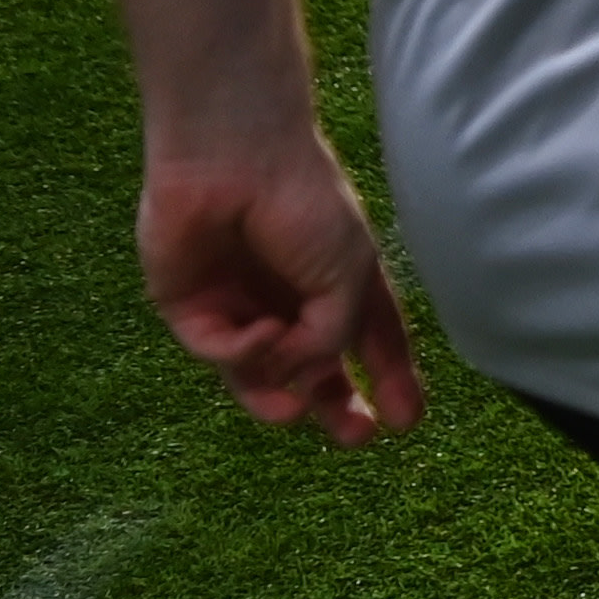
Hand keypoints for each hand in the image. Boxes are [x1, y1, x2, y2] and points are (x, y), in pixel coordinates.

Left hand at [139, 136, 424, 447]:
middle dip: (333, 404)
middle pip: (312, 368)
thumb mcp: (350, 274)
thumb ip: (332, 339)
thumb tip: (300, 384)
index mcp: (338, 279)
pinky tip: (260, 332)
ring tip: (293, 412)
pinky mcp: (189, 307)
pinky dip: (241, 351)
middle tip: (358, 436)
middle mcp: (290, 296)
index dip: (391, 377)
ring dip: (275, 396)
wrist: (235, 161)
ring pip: (256, 372)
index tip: (409, 422)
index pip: (370, 339)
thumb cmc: (306, 204)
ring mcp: (239, 303)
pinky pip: (218, 349)